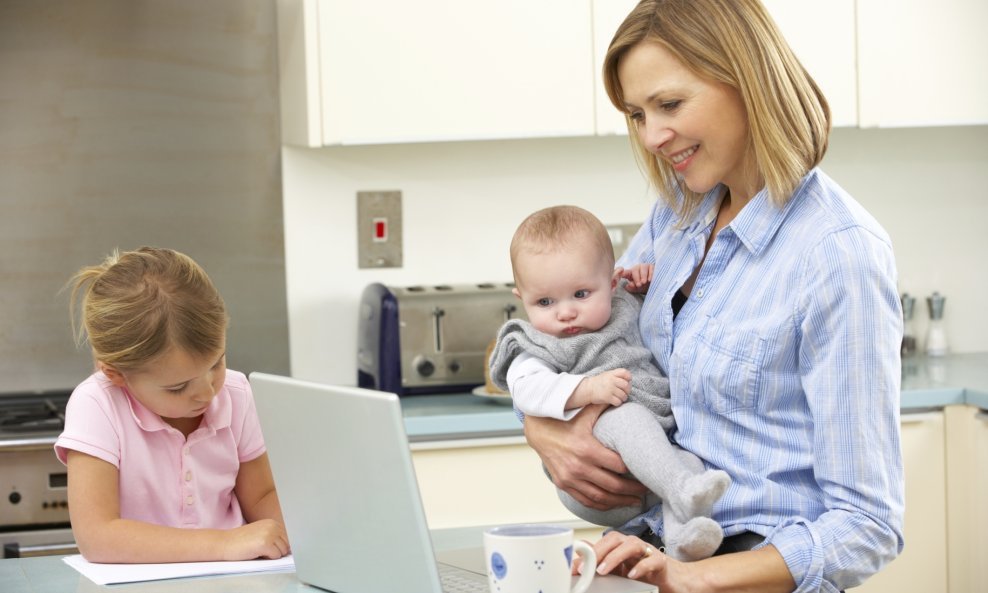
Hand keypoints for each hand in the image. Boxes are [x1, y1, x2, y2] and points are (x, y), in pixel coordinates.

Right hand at [223, 519, 290, 560]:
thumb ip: (273, 535)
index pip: (287, 537)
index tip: (269, 547)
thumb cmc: (241, 540)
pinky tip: (257, 553)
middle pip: (287, 544)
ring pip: (283, 551)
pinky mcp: (265, 544)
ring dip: (272, 555)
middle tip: (262, 550)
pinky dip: (268, 558)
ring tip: (259, 551)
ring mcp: (269, 534)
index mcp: (272, 522)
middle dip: (277, 550)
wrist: (224, 543)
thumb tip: (289, 546)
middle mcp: (273, 526)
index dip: (279, 545)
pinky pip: (276, 556)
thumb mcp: (260, 532)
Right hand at [524, 405, 646, 509]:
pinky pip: (586, 500)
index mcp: (587, 448)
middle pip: (613, 485)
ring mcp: (570, 478)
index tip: (645, 470)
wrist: (537, 430)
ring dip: (620, 501)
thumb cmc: (562, 420)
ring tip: (634, 501)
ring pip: (601, 497)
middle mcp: (578, 467)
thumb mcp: (583, 411)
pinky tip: (613, 503)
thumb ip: (604, 403)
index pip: (618, 465)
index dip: (634, 469)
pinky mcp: (564, 484)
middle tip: (646, 490)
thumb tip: (623, 394)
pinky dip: (601, 505)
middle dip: (632, 489)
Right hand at [578, 368, 631, 406]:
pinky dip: (618, 403)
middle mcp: (612, 380)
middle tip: (625, 393)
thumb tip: (629, 381)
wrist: (587, 389)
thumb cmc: (599, 383)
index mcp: (612, 374)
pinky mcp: (607, 397)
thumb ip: (617, 375)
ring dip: (623, 398)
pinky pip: (618, 402)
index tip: (627, 381)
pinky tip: (615, 402)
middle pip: (626, 385)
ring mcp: (610, 389)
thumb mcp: (607, 375)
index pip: (625, 373)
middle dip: (627, 391)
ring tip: (620, 398)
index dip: (628, 378)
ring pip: (623, 395)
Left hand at [582, 531, 692, 589]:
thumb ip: (601, 562)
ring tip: (603, 570)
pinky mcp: (662, 563)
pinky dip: (641, 566)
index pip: (602, 542)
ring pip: (631, 545)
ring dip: (615, 556)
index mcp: (621, 546)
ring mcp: (648, 552)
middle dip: (598, 551)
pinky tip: (632, 575)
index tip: (576, 568)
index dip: (588, 552)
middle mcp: (633, 545)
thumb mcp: (620, 570)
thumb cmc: (645, 573)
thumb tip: (579, 553)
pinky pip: (651, 561)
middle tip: (586, 568)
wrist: (674, 580)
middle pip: (614, 538)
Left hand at [617, 264, 653, 293]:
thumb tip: (628, 285)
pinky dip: (650, 274)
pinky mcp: (652, 266)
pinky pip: (651, 269)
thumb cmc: (643, 287)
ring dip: (643, 276)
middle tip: (639, 285)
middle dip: (636, 278)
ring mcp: (644, 266)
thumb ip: (632, 288)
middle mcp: (637, 268)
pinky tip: (649, 280)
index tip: (620, 275)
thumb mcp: (637, 289)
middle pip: (635, 270)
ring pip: (643, 268)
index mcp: (630, 273)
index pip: (625, 273)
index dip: (622, 273)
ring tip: (644, 282)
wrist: (654, 286)